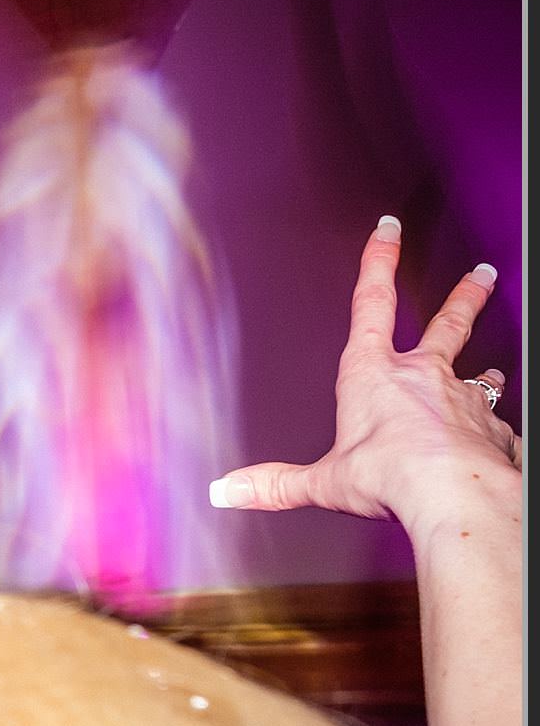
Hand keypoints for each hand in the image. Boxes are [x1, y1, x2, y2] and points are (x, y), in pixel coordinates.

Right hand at [211, 218, 517, 523]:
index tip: (388, 232)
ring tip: (494, 373)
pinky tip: (493, 443)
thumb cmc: (389, 476)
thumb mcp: (322, 482)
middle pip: (448, 323)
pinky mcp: (493, 430)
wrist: (452, 493)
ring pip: (481, 376)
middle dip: (463, 296)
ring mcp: (463, 399)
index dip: (378, 263)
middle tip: (481, 275)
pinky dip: (493, 435)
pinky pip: (495, 428)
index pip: (372, 304)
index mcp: (373, 375)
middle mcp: (424, 377)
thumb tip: (230, 490)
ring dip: (486, 372)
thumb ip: (278, 484)